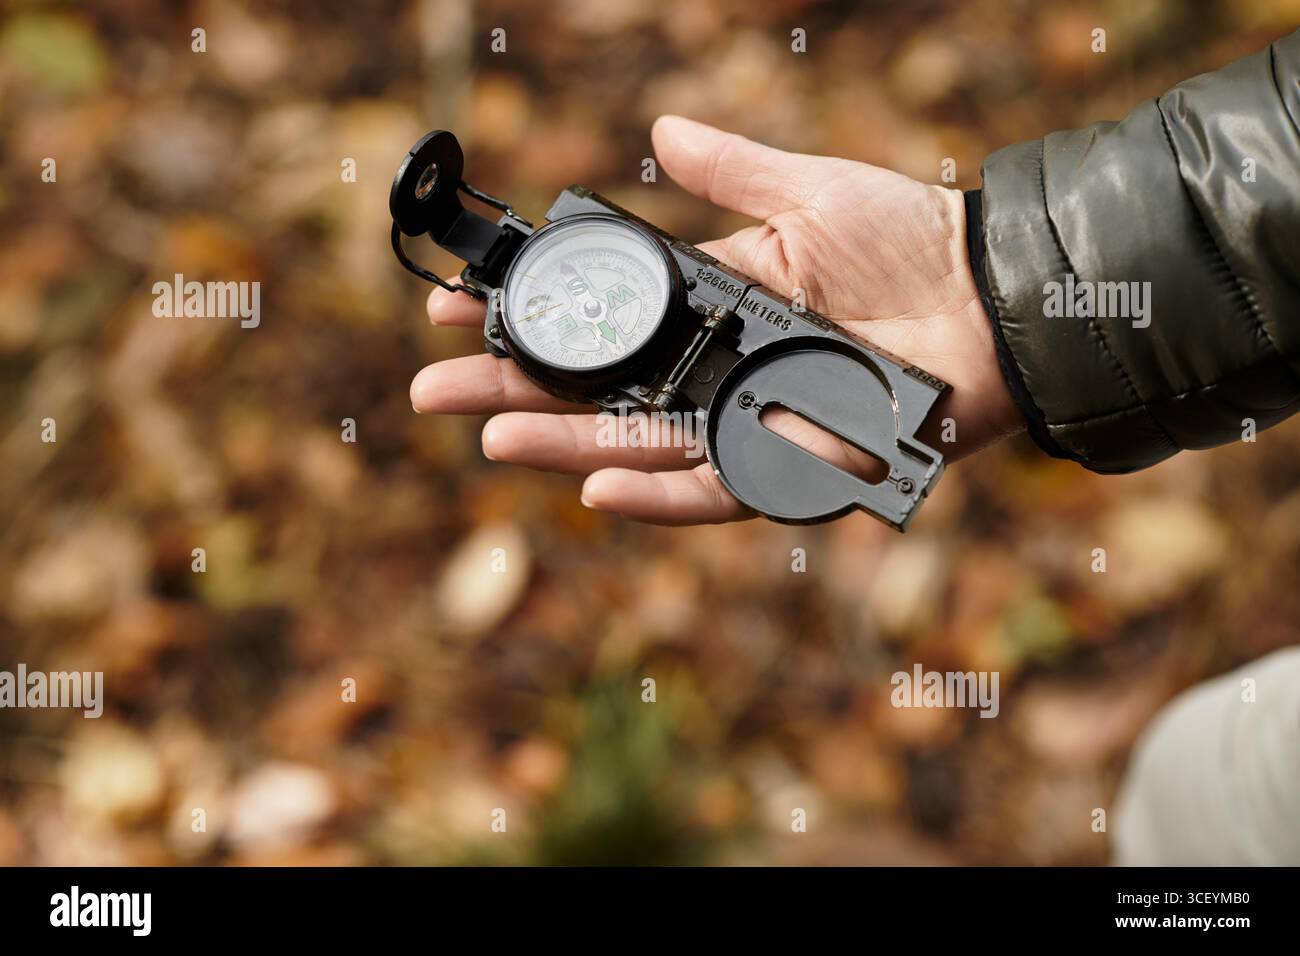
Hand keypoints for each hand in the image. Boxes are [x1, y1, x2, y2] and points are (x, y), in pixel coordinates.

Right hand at [410, 116, 1023, 524]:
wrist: (993, 300)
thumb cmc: (913, 241)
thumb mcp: (809, 192)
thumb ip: (731, 171)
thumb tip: (658, 133)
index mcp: (712, 304)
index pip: (600, 320)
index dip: (532, 319)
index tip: (458, 310)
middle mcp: (716, 369)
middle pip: (599, 391)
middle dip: (515, 391)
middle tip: (433, 392)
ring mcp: (748, 421)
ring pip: (638, 444)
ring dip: (561, 446)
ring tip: (489, 437)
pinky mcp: (789, 465)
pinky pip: (713, 486)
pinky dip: (656, 494)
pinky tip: (593, 488)